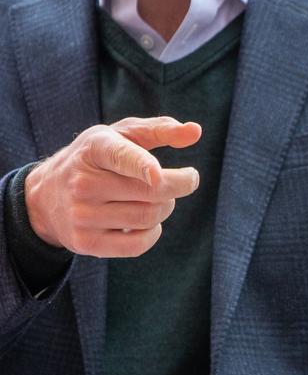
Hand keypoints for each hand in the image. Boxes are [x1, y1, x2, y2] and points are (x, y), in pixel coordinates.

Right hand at [24, 116, 200, 256]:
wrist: (45, 196)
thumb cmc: (97, 158)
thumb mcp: (120, 135)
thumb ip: (160, 129)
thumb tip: (195, 132)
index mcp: (95, 149)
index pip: (121, 157)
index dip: (142, 166)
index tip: (157, 175)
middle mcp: (84, 183)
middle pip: (151, 192)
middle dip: (181, 185)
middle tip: (187, 179)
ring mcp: (82, 216)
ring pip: (149, 217)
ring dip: (166, 207)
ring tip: (160, 198)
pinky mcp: (85, 243)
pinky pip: (138, 245)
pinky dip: (153, 233)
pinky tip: (147, 221)